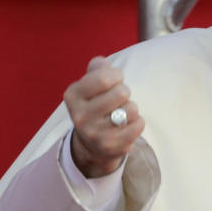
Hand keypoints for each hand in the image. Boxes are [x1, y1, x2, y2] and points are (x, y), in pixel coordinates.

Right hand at [63, 56, 143, 177]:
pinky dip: (138, 122)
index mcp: (73, 96)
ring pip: (132, 109)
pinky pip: (138, 125)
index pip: (104, 77)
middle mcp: (80, 116)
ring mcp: (94, 134)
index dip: (116, 75)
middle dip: (125, 92)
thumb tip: (101, 63)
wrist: (91, 144)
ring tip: (121, 114)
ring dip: (131, 108)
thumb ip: (97, 68)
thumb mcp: (90, 84)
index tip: (116, 80)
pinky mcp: (110, 147)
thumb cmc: (95, 105)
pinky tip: (127, 125)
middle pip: (121, 92)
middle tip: (118, 100)